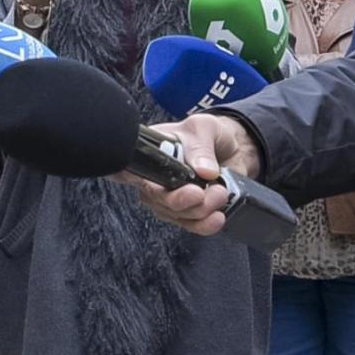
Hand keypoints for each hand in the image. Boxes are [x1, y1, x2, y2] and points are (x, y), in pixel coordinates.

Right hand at [123, 113, 262, 235]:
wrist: (231, 149)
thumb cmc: (209, 135)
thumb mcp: (204, 128)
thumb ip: (201, 147)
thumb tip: (204, 170)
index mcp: (150, 153)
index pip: (125, 167)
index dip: (122, 175)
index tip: (135, 176)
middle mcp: (154, 178)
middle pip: (153, 198)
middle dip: (180, 199)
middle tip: (202, 190)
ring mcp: (170, 198)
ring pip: (174, 215)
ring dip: (200, 209)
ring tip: (220, 193)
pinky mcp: (187, 213)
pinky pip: (190, 226)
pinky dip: (205, 224)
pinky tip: (217, 216)